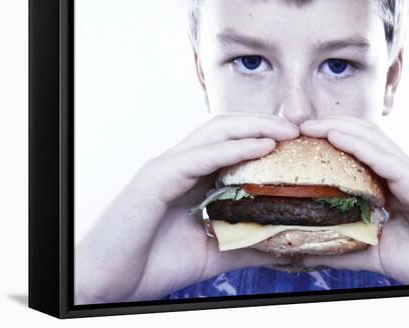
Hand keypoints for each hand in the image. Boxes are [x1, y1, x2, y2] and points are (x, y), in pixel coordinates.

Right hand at [75, 113, 299, 303]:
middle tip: (299, 129)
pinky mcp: (155, 178)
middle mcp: (180, 165)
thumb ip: (246, 244)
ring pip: (214, 133)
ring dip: (254, 127)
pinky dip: (232, 149)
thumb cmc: (153, 265)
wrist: (108, 284)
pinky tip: (261, 147)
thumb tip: (285, 243)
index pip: (232, 144)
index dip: (265, 137)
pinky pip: (199, 157)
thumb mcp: (214, 254)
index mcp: (191, 178)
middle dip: (264, 124)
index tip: (299, 143)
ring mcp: (167, 168)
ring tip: (287, 131)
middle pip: (226, 129)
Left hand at [299, 116, 408, 283]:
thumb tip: (305, 252)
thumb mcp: (371, 250)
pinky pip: (385, 159)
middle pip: (362, 136)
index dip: (330, 138)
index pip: (357, 149)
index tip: (299, 138)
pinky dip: (359, 145)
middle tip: (298, 126)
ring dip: (338, 128)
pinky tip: (336, 136)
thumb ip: (341, 246)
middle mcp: (399, 172)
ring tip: (310, 125)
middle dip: (330, 126)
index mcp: (389, 182)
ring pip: (372, 140)